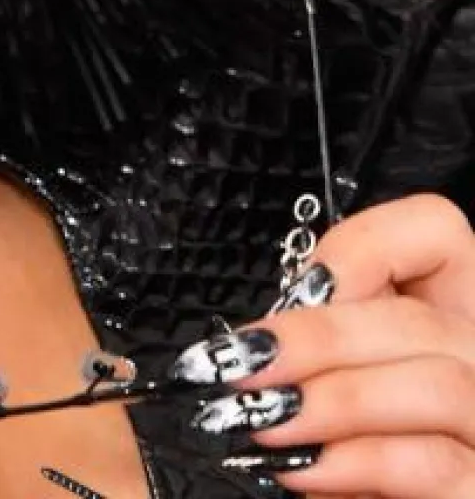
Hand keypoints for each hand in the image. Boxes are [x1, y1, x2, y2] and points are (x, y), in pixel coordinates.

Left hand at [174, 194, 474, 494]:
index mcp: (454, 310)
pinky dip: (359, 462)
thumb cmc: (358, 445)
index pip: (436, 230)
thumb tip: (260, 340)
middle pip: (420, 322)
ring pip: (437, 386)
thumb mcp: (343, 379)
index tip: (302, 285)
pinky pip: (432, 463)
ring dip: (337, 400)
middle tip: (247, 363)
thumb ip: (329, 342)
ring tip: (267, 420)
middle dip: (321, 339)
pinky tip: (305, 471)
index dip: (364, 245)